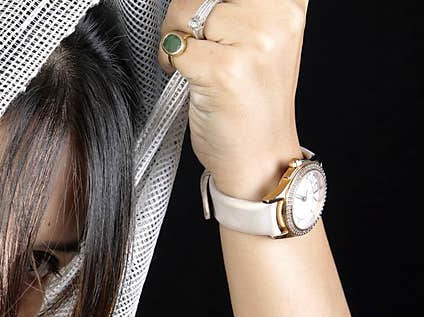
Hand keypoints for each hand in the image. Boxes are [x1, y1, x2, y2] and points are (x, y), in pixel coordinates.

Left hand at [159, 0, 307, 199]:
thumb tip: (200, 1)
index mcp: (288, 4)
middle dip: (185, 13)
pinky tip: (189, 78)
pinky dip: (170, 63)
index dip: (205, 4)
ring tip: (194, 63)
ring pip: (186, 12)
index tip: (207, 23)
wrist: (260, 157)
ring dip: (175, 38)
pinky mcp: (225, 70)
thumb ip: (242, 11)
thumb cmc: (254, 105)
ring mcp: (253, 43)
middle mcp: (277, 18)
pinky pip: (176, 48)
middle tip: (195, 43)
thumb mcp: (262, 41)